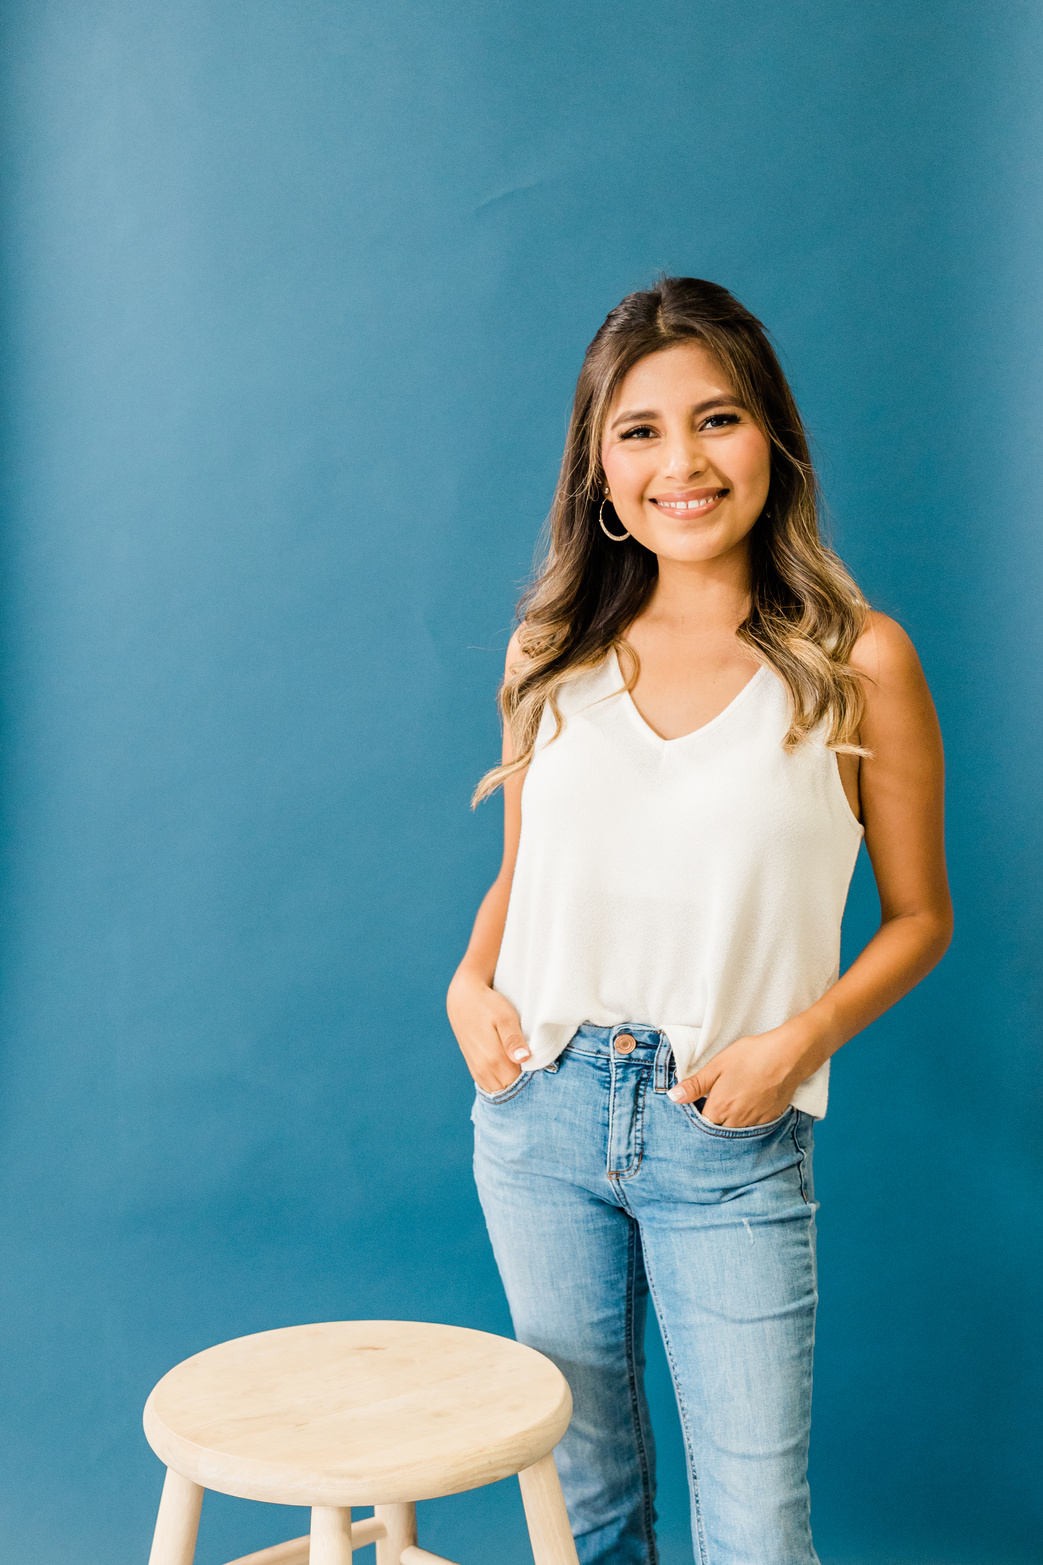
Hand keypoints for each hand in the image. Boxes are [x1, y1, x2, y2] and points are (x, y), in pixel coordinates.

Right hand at [446, 967, 529, 1093]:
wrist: (463, 1000)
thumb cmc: (488, 1005)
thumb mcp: (505, 1017)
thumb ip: (513, 1039)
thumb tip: (523, 1058)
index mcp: (494, 1060)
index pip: (520, 1085)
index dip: (535, 1082)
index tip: (547, 1072)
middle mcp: (484, 1071)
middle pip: (511, 1091)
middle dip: (526, 1088)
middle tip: (541, 1073)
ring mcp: (478, 1072)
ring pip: (501, 1091)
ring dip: (514, 1086)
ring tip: (527, 1072)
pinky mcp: (475, 1070)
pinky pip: (491, 1088)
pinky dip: (504, 1085)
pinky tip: (513, 1073)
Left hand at [667, 1026, 807, 1126]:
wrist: (787, 1056)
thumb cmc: (750, 1056)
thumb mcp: (717, 1066)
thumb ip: (695, 1085)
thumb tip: (673, 1097)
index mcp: (719, 1108)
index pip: (701, 1124)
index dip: (698, 1115)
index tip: (698, 1106)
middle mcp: (736, 1121)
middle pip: (718, 1130)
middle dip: (713, 1122)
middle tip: (715, 1104)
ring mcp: (754, 1122)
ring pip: (736, 1131)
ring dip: (730, 1123)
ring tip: (731, 1104)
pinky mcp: (770, 1119)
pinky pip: (753, 1128)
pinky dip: (747, 1121)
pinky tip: (748, 1105)